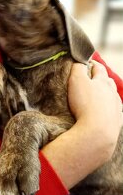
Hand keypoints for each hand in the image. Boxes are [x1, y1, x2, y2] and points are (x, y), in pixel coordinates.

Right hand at [42, 61, 121, 188]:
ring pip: (113, 96)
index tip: (86, 62)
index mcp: (103, 82)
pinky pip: (114, 112)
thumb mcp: (76, 81)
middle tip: (92, 78)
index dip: (91, 63)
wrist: (97, 133)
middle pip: (108, 81)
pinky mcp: (117, 122)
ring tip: (99, 95)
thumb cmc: (85, 105)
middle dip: (100, 78)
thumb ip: (77, 68)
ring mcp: (116, 108)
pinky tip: (105, 112)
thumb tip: (78, 60)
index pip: (98, 67)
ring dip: (107, 93)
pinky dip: (109, 109)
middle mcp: (112, 93)